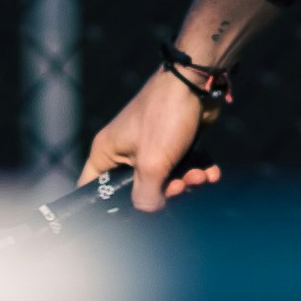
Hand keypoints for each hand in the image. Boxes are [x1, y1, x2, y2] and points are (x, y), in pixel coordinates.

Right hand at [79, 67, 221, 214]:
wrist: (198, 82)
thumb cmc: (165, 116)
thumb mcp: (152, 163)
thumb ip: (146, 196)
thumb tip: (151, 211)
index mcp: (106, 153)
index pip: (91, 189)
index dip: (105, 207)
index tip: (127, 217)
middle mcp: (125, 151)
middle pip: (138, 191)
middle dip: (165, 193)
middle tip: (179, 187)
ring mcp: (150, 146)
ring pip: (165, 181)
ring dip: (186, 183)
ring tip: (199, 176)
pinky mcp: (174, 143)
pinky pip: (183, 168)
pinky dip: (197, 172)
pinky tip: (210, 172)